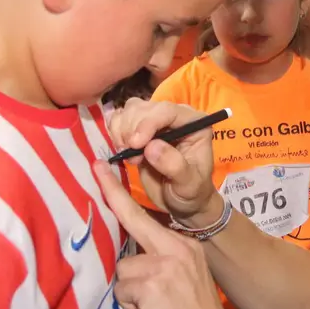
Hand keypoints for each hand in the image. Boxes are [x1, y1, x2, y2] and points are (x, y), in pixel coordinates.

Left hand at [93, 160, 234, 308]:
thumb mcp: (186, 281)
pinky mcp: (150, 283)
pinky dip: (131, 308)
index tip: (103, 168)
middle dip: (112, 193)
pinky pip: (122, 291)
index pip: (149, 216)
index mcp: (186, 246)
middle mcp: (177, 248)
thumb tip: (130, 259)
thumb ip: (164, 263)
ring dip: (130, 293)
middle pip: (133, 219)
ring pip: (123, 269)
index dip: (122, 192)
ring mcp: (165, 264)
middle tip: (95, 167)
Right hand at [107, 99, 217, 224]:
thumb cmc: (191, 192)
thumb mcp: (189, 184)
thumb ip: (174, 165)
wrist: (181, 200)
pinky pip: (120, 119)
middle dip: (132, 129)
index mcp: (193, 123)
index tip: (135, 144)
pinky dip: (115, 132)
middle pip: (144, 108)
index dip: (148, 123)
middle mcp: (174, 117)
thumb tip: (151, 147)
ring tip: (129, 155)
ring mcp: (155, 121)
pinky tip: (123, 150)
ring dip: (122, 130)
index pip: (167, 111)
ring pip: (130, 110)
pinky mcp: (139, 129)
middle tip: (132, 157)